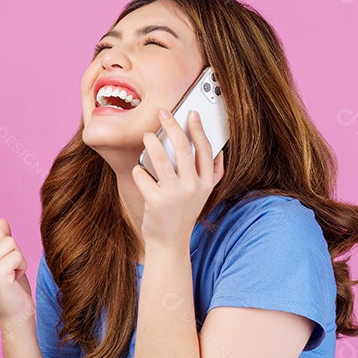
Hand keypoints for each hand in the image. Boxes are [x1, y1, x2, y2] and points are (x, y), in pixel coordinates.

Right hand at [0, 217, 33, 324]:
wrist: (16, 316)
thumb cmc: (14, 288)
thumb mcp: (7, 260)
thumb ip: (3, 240)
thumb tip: (1, 220)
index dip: (6, 245)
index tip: (5, 265)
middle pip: (2, 235)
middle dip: (14, 251)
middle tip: (11, 271)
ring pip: (11, 243)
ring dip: (19, 259)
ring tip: (13, 276)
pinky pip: (17, 255)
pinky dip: (22, 266)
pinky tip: (15, 280)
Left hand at [132, 108, 224, 247]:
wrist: (170, 243)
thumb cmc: (183, 214)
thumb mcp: (203, 195)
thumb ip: (213, 174)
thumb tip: (218, 150)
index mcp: (206, 183)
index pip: (205, 149)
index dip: (198, 129)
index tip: (191, 114)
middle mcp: (193, 187)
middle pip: (184, 147)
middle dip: (172, 125)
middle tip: (163, 114)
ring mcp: (174, 194)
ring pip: (161, 157)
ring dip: (151, 141)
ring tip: (147, 136)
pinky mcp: (156, 200)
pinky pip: (142, 174)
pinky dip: (139, 169)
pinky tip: (140, 171)